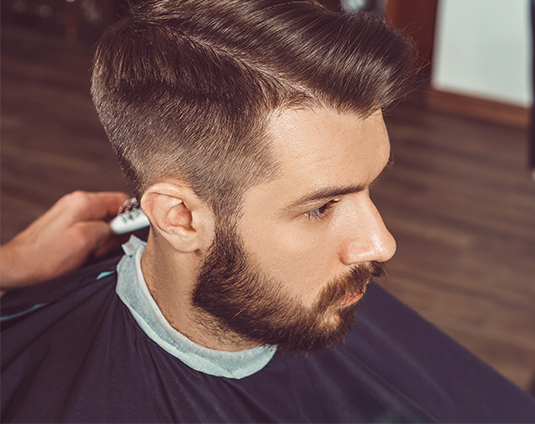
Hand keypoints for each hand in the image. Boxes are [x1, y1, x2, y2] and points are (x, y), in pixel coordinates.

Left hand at [0, 191, 129, 289]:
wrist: (17, 266)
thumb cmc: (45, 256)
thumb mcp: (85, 241)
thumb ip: (109, 228)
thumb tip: (122, 226)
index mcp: (84, 202)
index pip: (123, 200)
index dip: (132, 217)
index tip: (134, 233)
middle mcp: (78, 203)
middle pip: (114, 212)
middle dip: (116, 232)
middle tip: (105, 248)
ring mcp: (72, 214)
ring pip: (104, 224)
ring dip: (104, 240)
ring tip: (92, 253)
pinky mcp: (68, 226)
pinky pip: (92, 231)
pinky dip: (94, 243)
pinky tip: (85, 253)